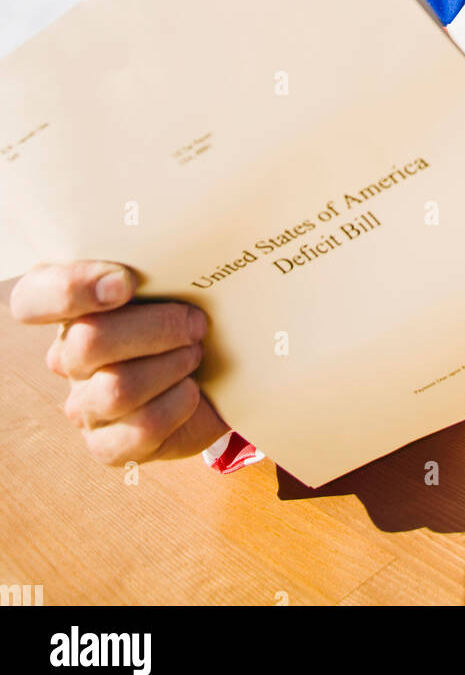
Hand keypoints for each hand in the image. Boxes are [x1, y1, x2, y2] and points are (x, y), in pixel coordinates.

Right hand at [10, 260, 227, 465]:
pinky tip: (190, 390)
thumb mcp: (174, 277)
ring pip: (116, 389)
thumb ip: (158, 256)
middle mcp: (67, 356)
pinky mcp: (108, 446)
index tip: (126, 283)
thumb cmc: (189, 311)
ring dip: (172, 366)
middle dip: (157, 330)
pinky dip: (177, 405)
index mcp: (72, 305)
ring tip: (195, 354)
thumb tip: (180, 229)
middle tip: (195, 322)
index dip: (71, 289)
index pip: (33, 297)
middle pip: (89, 342)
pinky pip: (139, 430)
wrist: (220, 372)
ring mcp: (84, 405)